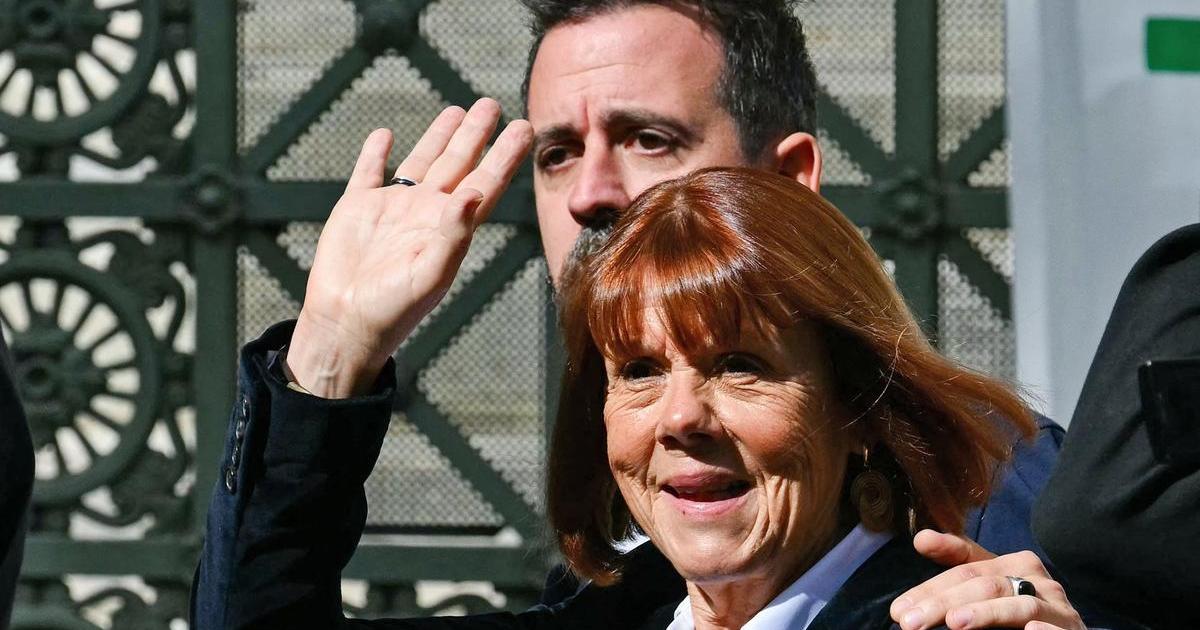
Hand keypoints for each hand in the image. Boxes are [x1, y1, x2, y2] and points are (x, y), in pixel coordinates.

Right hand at [287, 99, 532, 397]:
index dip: (505, 156)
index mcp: (450, 227)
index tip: (525, 127)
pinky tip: (384, 135)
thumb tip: (475, 191)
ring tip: (455, 110)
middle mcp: (426, 213)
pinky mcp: (357, 208)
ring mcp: (392, 209)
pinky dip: (375, 153)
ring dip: (437, 137)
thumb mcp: (430, 272)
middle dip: (476, 135)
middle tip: (492, 105)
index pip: (486, 182)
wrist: (345, 323)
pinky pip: (369, 172)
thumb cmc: (393, 309)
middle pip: (458, 163)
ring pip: (421, 162)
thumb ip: (454, 232)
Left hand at [890, 530, 1084, 629]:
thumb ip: (958, 563)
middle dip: (943, 604)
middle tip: (911, 622)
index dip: (929, 588)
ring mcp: (1056, 606)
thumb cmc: (1020, 607)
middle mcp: (1035, 579)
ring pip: (1017, 605)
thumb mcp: (989, 583)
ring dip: (985, 613)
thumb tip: (921, 539)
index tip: (899, 608)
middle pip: (983, 585)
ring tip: (954, 623)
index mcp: (1012, 563)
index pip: (963, 570)